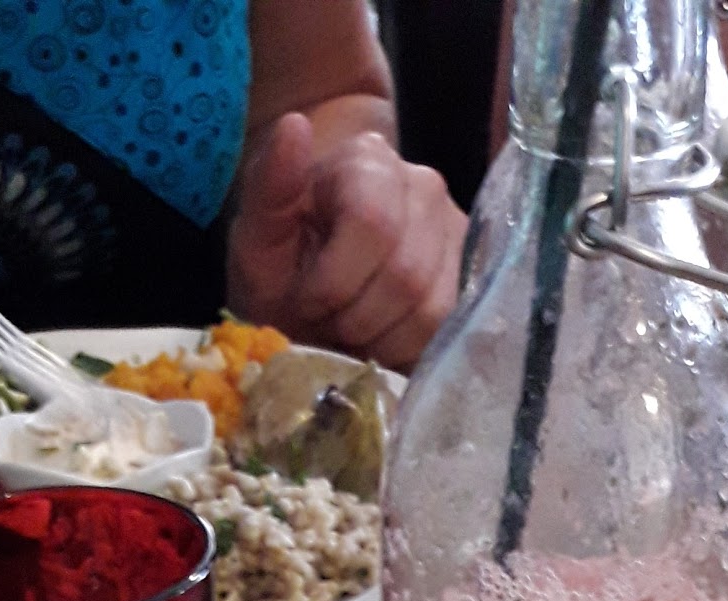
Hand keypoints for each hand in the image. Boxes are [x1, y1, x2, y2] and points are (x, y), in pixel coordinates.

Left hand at [228, 112, 465, 368]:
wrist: (310, 297)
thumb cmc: (283, 268)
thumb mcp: (257, 237)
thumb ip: (269, 185)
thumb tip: (293, 126)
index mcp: (367, 162)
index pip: (373, 223)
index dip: (335, 281)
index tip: (306, 298)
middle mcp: (422, 185)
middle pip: (405, 274)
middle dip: (356, 317)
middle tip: (329, 320)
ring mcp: (454, 229)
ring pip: (429, 307)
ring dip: (380, 336)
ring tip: (352, 327)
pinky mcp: (469, 274)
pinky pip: (446, 326)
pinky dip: (406, 346)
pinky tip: (381, 335)